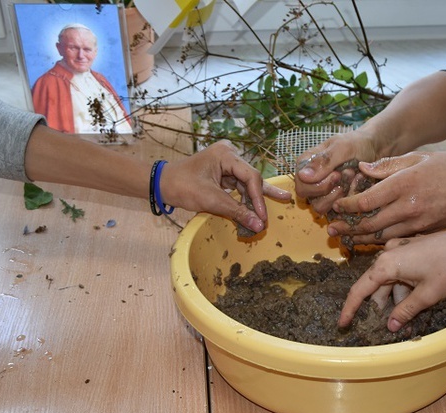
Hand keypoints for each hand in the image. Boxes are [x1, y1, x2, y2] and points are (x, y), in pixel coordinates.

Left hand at [160, 140, 290, 231]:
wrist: (161, 185)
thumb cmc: (182, 187)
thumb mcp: (211, 200)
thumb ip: (237, 211)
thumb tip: (259, 225)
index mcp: (226, 154)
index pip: (251, 176)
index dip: (259, 198)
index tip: (263, 217)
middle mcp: (229, 155)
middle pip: (251, 177)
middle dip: (261, 195)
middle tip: (285, 200)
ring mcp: (226, 163)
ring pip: (247, 182)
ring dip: (255, 198)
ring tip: (278, 202)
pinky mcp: (222, 173)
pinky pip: (238, 186)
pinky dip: (245, 198)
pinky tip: (257, 207)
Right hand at [294, 129, 378, 213]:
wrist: (374, 148)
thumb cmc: (356, 144)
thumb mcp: (342, 147)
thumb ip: (323, 161)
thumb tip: (302, 176)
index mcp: (305, 165)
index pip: (302, 187)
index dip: (319, 185)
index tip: (337, 174)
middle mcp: (311, 181)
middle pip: (311, 200)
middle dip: (331, 190)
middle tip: (347, 174)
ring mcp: (322, 192)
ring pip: (322, 207)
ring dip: (339, 196)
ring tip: (351, 180)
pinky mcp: (335, 200)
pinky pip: (336, 210)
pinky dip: (348, 201)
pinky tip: (356, 186)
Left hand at [327, 151, 445, 243]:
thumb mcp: (419, 157)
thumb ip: (389, 165)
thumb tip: (362, 168)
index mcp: (405, 184)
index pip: (367, 200)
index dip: (347, 205)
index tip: (336, 205)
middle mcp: (408, 206)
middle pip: (370, 223)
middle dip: (347, 227)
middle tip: (331, 228)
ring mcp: (417, 222)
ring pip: (381, 236)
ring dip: (360, 238)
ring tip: (343, 238)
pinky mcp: (424, 232)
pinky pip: (396, 239)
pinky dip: (379, 241)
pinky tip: (368, 240)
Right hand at [338, 226, 445, 331]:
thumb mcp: (427, 296)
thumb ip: (405, 311)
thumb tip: (390, 326)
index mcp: (387, 264)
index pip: (360, 289)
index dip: (350, 308)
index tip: (343, 323)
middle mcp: (389, 252)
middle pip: (376, 284)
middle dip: (379, 306)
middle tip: (383, 326)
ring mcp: (400, 247)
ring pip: (390, 278)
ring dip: (395, 297)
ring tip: (405, 318)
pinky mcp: (412, 246)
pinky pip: (400, 269)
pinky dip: (403, 286)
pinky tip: (413, 301)